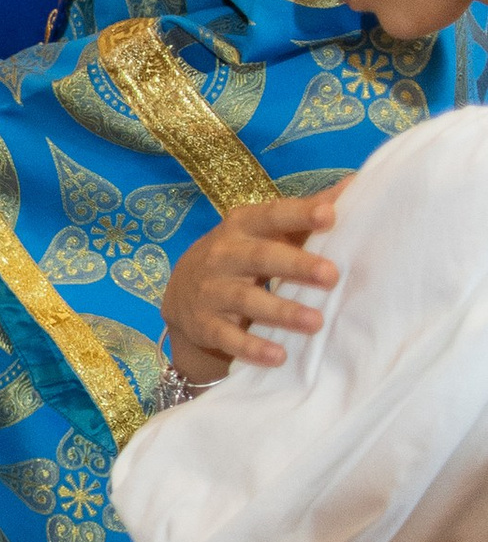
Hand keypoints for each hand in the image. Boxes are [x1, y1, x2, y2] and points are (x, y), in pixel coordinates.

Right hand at [161, 188, 339, 384]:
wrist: (183, 293)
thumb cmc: (244, 254)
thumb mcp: (266, 230)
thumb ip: (306, 212)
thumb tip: (357, 185)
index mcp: (243, 225)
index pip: (272, 216)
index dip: (299, 215)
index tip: (330, 216)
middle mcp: (224, 254)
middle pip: (261, 257)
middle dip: (296, 265)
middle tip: (332, 275)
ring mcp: (211, 291)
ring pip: (246, 299)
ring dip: (281, 312)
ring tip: (316, 322)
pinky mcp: (205, 325)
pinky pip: (228, 337)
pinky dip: (251, 347)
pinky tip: (278, 356)